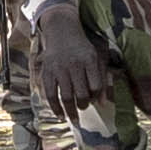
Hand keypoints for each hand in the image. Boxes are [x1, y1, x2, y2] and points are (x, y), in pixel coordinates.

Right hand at [26, 1, 110, 115]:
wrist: (62, 31)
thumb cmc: (82, 48)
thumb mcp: (96, 58)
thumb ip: (102, 79)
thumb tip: (103, 104)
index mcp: (89, 60)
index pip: (95, 86)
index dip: (96, 96)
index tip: (94, 99)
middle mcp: (74, 64)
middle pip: (81, 93)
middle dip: (83, 105)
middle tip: (83, 107)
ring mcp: (59, 69)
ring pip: (66, 97)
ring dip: (70, 111)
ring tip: (74, 118)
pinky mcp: (47, 72)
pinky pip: (50, 95)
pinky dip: (55, 108)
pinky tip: (60, 115)